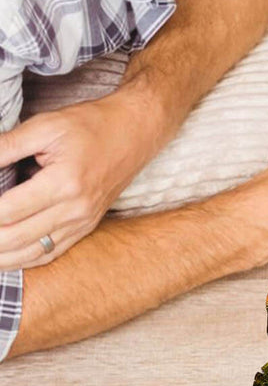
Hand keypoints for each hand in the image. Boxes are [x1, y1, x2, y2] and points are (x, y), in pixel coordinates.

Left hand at [0, 89, 162, 269]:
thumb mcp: (44, 127)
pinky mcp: (86, 226)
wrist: (135, 132)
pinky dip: (20, 259)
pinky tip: (2, 256)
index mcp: (64, 183)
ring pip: (30, 254)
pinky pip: (49, 254)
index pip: (5, 212)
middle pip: (13, 239)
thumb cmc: (91, 125)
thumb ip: (4, 147)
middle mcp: (76, 210)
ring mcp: (83, 222)